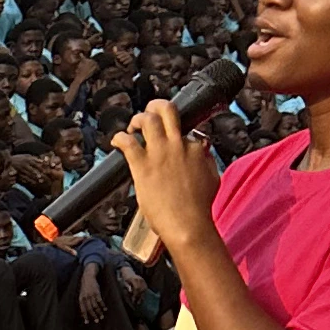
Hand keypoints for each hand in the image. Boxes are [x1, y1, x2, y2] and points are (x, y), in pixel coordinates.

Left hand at [115, 97, 216, 255]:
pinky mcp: (142, 165)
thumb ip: (206, 162)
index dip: (177, 136)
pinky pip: (128, 142)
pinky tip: (116, 141)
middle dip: (157, 105)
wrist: (187, 224)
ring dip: (138, 118)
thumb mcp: (212, 179)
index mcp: (195, 149)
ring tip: (133, 126)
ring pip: (147, 120)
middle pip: (168, 111)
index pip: (186, 131)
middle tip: (150, 111)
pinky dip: (119, 137)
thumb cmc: (199, 208)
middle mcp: (178, 145)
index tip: (171, 142)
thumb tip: (203, 153)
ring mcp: (159, 154)